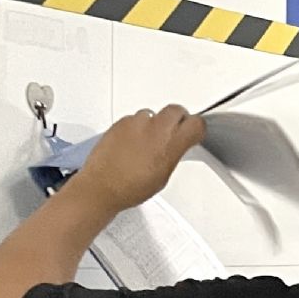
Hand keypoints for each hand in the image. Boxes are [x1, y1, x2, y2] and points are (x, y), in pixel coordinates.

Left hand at [72, 106, 204, 211]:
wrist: (101, 187)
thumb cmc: (130, 187)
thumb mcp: (164, 176)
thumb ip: (173, 154)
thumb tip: (175, 147)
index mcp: (171, 144)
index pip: (196, 123)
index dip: (196, 128)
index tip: (193, 133)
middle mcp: (155, 128)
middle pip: (176, 110)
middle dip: (177, 119)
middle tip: (173, 132)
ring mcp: (136, 123)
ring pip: (154, 114)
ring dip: (154, 124)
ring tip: (147, 142)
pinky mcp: (120, 123)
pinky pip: (134, 119)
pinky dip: (136, 128)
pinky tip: (132, 143)